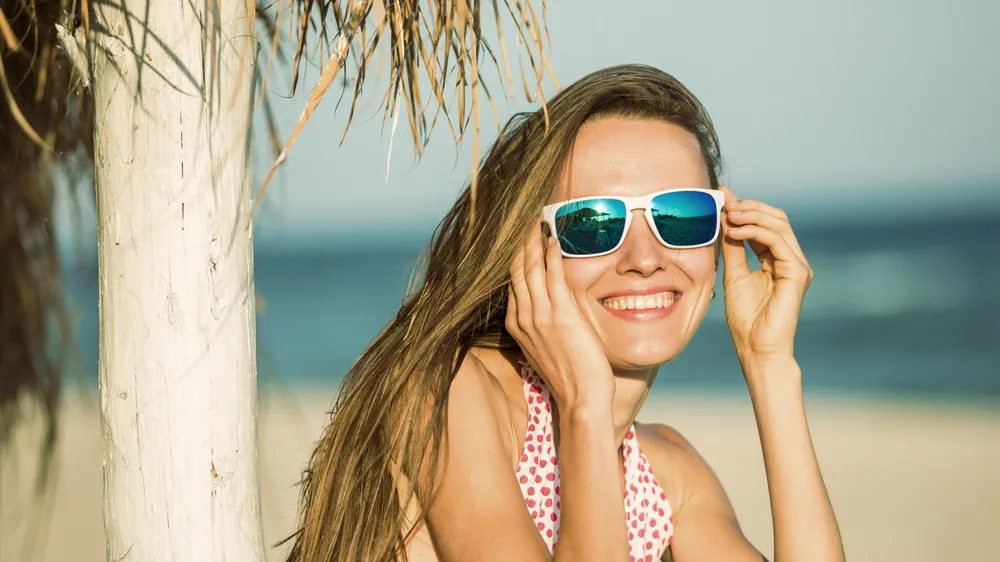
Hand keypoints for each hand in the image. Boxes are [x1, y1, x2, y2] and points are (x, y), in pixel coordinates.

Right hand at [505, 222, 614, 408]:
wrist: (580, 399)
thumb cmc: (570, 377)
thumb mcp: (546, 348)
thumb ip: (543, 325)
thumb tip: (549, 310)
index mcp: (516, 325)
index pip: (512, 282)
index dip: (516, 256)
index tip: (520, 237)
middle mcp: (523, 317)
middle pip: (516, 269)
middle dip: (520, 242)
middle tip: (525, 219)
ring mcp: (539, 316)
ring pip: (530, 268)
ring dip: (533, 242)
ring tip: (537, 221)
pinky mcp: (560, 315)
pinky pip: (552, 276)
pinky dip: (551, 256)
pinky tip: (554, 240)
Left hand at [719, 186, 813, 365]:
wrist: (756, 347)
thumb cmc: (746, 318)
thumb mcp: (734, 274)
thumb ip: (732, 248)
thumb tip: (724, 221)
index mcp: (778, 259)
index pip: (765, 224)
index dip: (745, 208)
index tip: (722, 196)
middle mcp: (791, 259)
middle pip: (776, 218)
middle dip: (749, 206)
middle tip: (724, 202)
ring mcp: (797, 265)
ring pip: (779, 225)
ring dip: (751, 215)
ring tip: (727, 215)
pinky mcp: (797, 273)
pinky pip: (778, 242)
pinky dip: (755, 232)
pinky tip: (733, 232)